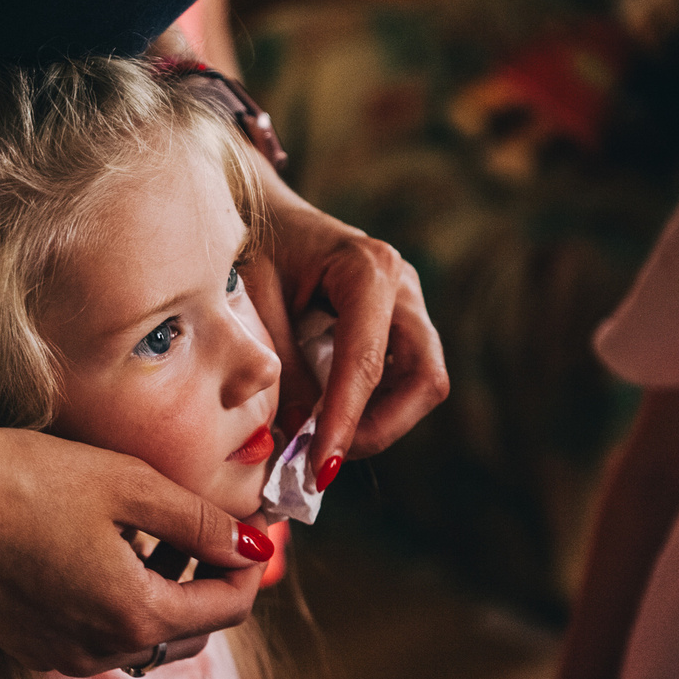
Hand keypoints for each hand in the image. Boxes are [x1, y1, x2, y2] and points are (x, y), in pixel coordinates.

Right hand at [0, 388, 271, 676]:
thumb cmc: (24, 477)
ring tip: (161, 534)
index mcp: (135, 614)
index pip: (229, 609)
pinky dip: (120, 602)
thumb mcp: (128, 484)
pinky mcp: (24, 642)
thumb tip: (255, 546)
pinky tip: (106, 551)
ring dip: (166, 594)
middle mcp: (100, 651)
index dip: (252, 564)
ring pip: (142, 636)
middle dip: (213, 583)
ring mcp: (57, 653)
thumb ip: (200, 520)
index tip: (259, 523)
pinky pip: (97, 634)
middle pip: (190, 631)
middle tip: (214, 526)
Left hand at [246, 180, 446, 471]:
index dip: (346, 421)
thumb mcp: (255, 302)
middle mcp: (401, 287)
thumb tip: (296, 436)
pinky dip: (372, 406)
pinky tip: (328, 415)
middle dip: (380, 427)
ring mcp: (407, 306)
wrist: (264, 211)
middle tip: (325, 457)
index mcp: (367, 269)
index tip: (320, 467)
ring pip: (421, 384)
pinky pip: (403, 378)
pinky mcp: (400, 324)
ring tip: (320, 439)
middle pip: (424, 378)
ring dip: (378, 421)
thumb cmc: (255, 246)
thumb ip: (278, 366)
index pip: (367, 362)